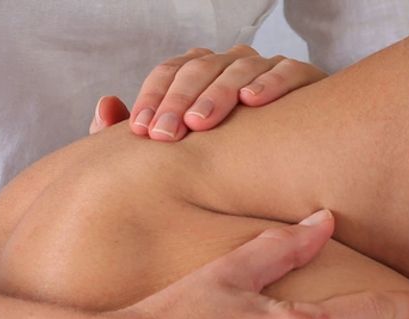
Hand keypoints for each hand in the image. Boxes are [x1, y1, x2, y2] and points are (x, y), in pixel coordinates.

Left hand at [88, 44, 324, 140]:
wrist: (288, 165)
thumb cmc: (224, 156)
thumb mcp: (176, 148)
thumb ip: (136, 129)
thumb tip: (105, 107)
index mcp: (198, 74)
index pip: (169, 72)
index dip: (152, 97)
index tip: (140, 131)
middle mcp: (229, 64)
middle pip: (199, 68)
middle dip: (178, 101)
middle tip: (164, 135)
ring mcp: (265, 68)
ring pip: (239, 67)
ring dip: (217, 93)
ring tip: (200, 123)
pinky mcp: (304, 77)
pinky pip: (289, 71)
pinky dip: (270, 82)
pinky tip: (253, 101)